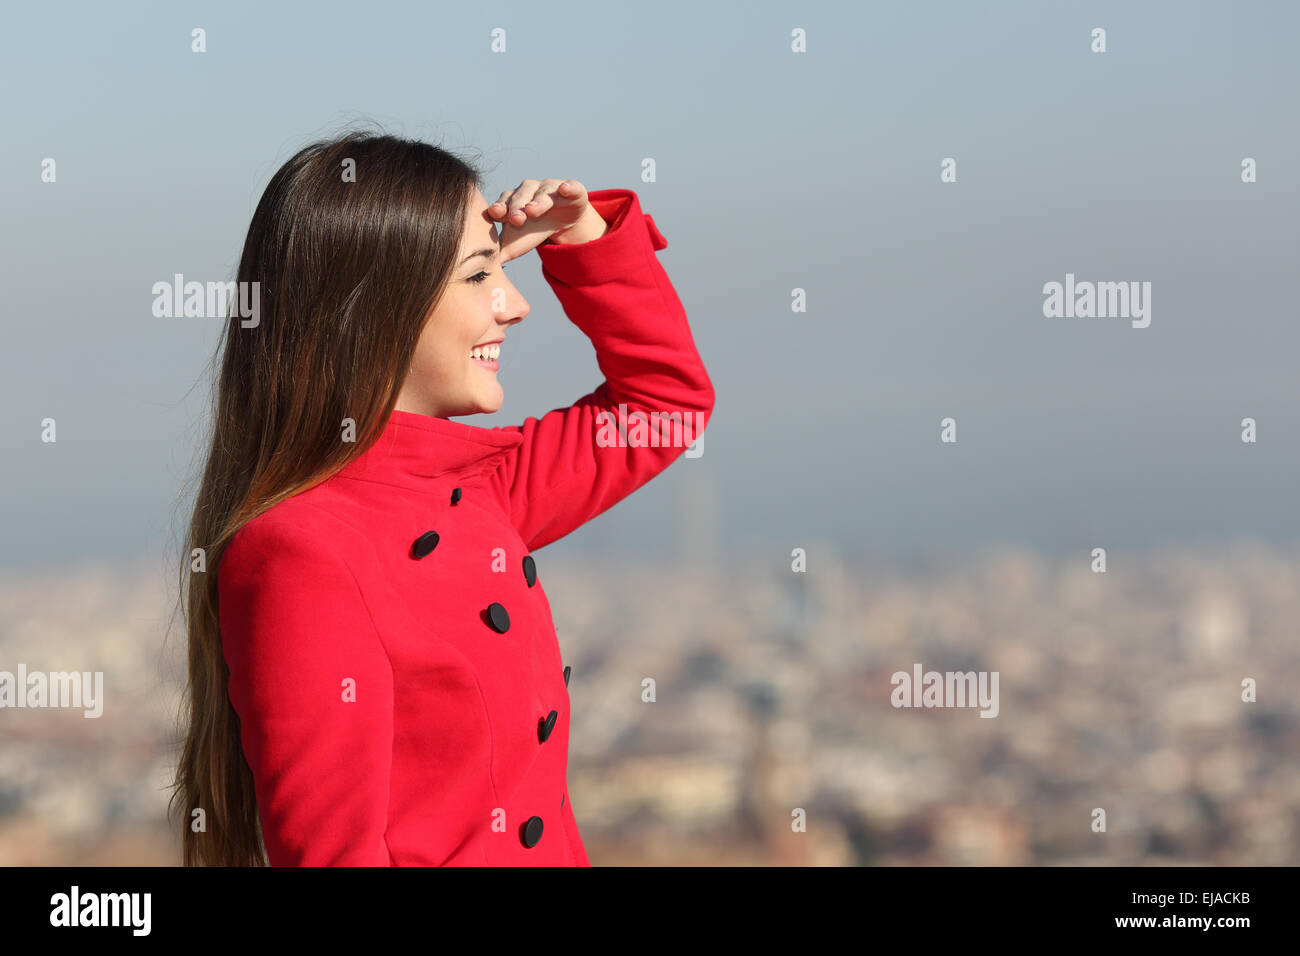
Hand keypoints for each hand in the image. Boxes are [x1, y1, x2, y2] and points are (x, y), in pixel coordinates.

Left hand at [486, 178, 604, 262]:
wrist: (563, 219)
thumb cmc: (534, 229)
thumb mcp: (517, 243)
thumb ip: (501, 253)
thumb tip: (484, 269)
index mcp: (512, 202)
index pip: (503, 203)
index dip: (499, 208)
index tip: (495, 213)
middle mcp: (528, 191)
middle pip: (520, 197)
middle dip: (517, 207)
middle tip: (516, 219)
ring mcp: (549, 188)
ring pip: (542, 193)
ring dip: (537, 201)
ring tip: (533, 210)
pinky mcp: (571, 189)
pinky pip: (570, 187)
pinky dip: (568, 188)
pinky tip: (565, 189)